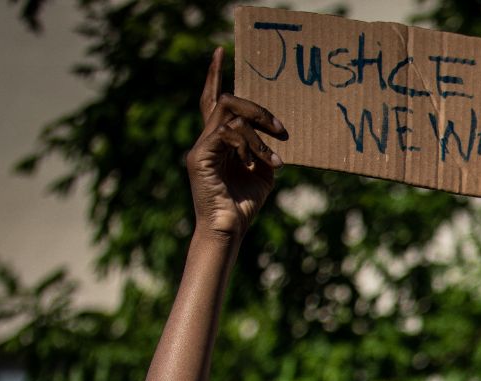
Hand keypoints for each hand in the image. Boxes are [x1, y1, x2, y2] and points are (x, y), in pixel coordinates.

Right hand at [186, 47, 285, 238]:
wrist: (229, 229)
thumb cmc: (245, 204)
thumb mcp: (264, 171)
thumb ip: (266, 148)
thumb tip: (276, 134)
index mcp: (218, 140)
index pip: (214, 100)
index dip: (215, 75)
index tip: (221, 51)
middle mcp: (206, 139)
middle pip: (226, 101)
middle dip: (257, 109)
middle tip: (281, 129)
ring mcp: (201, 147)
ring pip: (230, 117)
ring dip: (258, 135)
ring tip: (274, 160)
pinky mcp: (199, 157)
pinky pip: (225, 134)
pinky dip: (247, 146)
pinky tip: (255, 165)